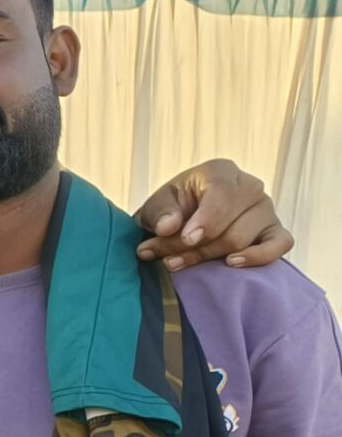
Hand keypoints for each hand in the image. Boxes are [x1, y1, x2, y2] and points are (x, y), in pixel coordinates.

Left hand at [133, 160, 293, 271]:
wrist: (181, 222)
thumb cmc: (170, 211)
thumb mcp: (155, 207)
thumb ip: (160, 214)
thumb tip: (168, 227)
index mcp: (221, 172)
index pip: (222, 194)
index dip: (206, 220)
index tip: (187, 239)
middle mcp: (250, 187)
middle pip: (229, 226)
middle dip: (194, 247)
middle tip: (165, 258)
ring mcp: (266, 209)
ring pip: (242, 240)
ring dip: (208, 257)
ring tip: (175, 263)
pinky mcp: (275, 231)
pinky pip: (281, 244)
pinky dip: (259, 256)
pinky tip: (231, 263)